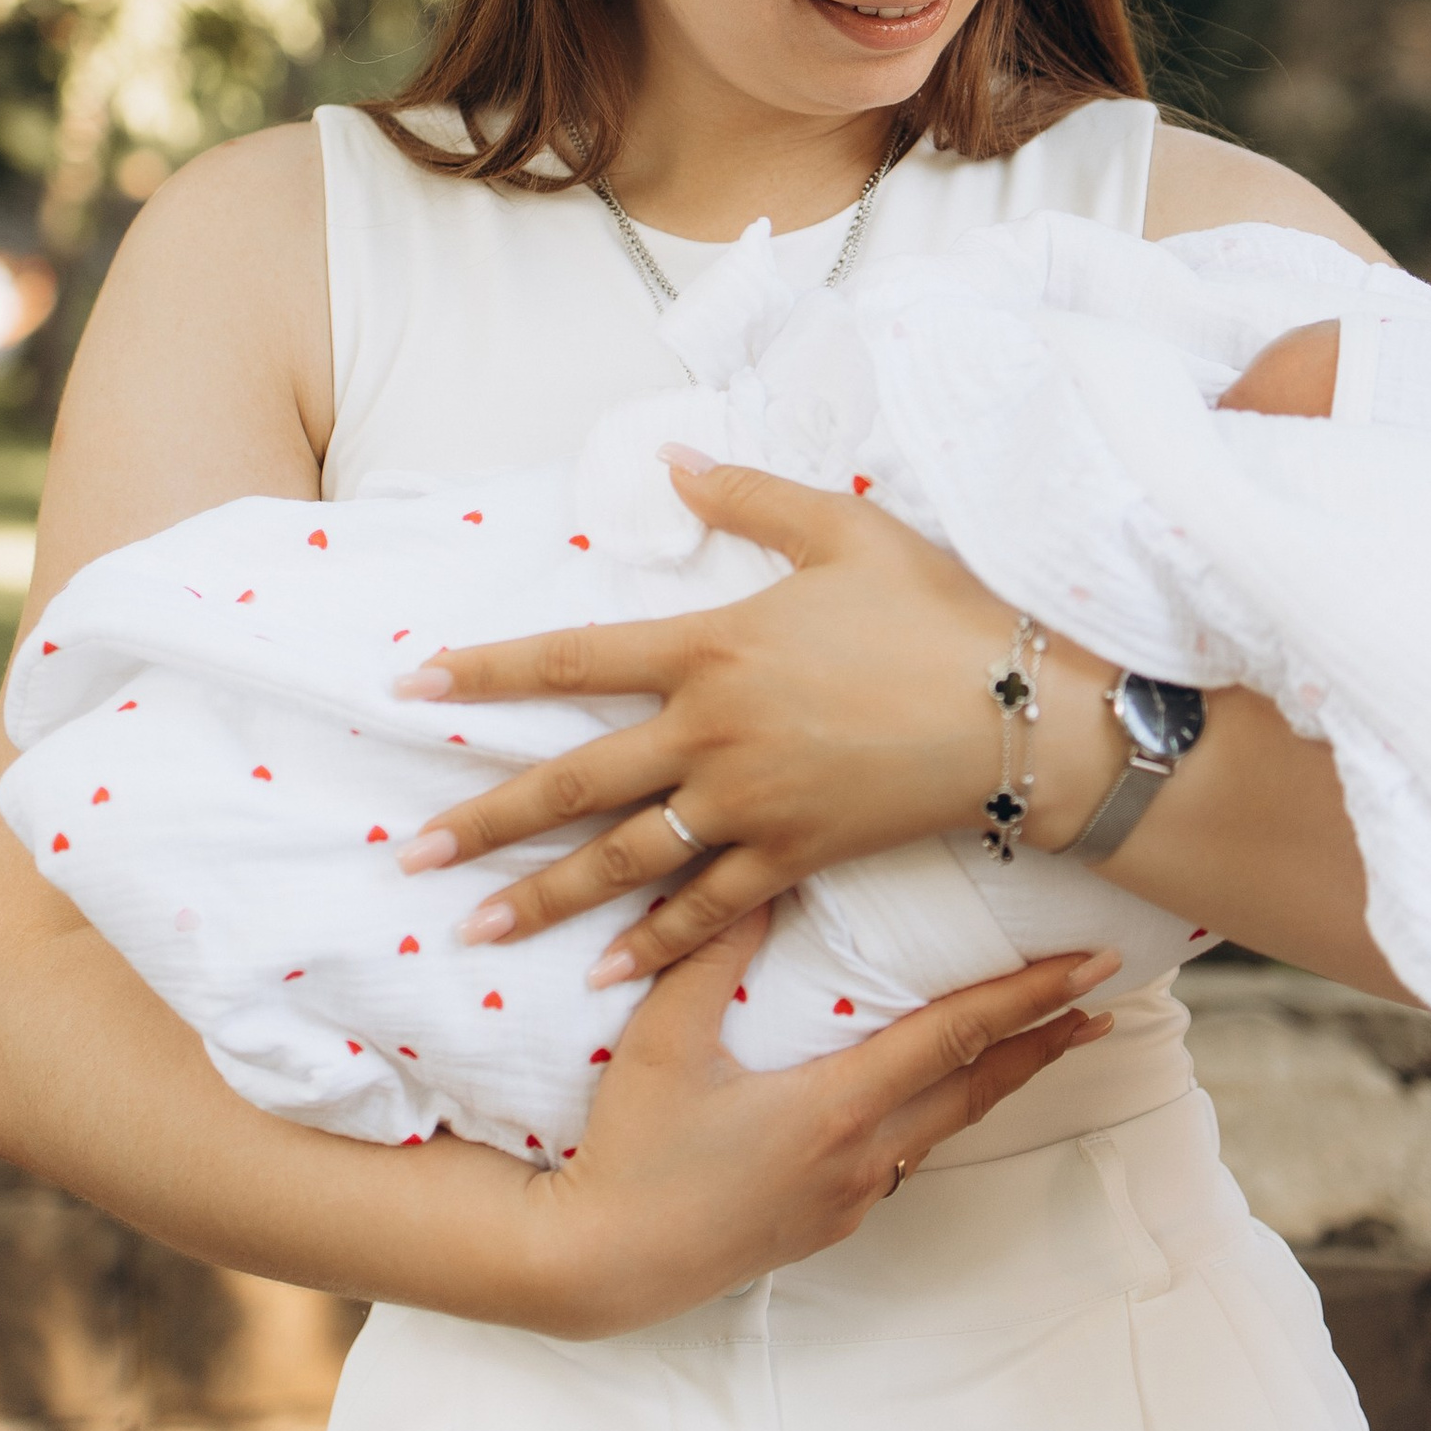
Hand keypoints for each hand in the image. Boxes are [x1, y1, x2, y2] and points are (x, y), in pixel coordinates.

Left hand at [394, 455, 1118, 981]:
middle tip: (407, 856)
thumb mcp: (843, 529)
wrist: (1022, 715)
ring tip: (473, 928)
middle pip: (574, 784)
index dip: (486, 674)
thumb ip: (747, 497)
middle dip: (484, 822)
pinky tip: (601, 970)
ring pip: (624, 860)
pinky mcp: (795, 857)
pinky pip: (705, 909)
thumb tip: (671, 461)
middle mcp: (711, 735)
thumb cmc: (938, 613)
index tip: (413, 686)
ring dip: (543, 899)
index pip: (571, 660)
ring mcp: (749, 806)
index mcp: (711, 649)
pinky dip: (651, 943)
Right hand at [519, 916, 1119, 1335]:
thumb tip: (758, 879)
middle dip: (1042, 1042)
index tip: (1090, 973)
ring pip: (943, 1127)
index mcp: (839, 1106)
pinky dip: (934, 1118)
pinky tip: (924, 1101)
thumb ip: (713, 953)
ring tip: (1033, 1046)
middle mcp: (863, 1156)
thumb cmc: (630, 1148)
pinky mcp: (824, 1224)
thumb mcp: (664, 1040)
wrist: (602, 1264)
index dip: (1029, 999)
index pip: (957, 1037)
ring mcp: (848, 1199)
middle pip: (977, 1088)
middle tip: (1100, 1006)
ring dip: (993, 1082)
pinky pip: (899, 1159)